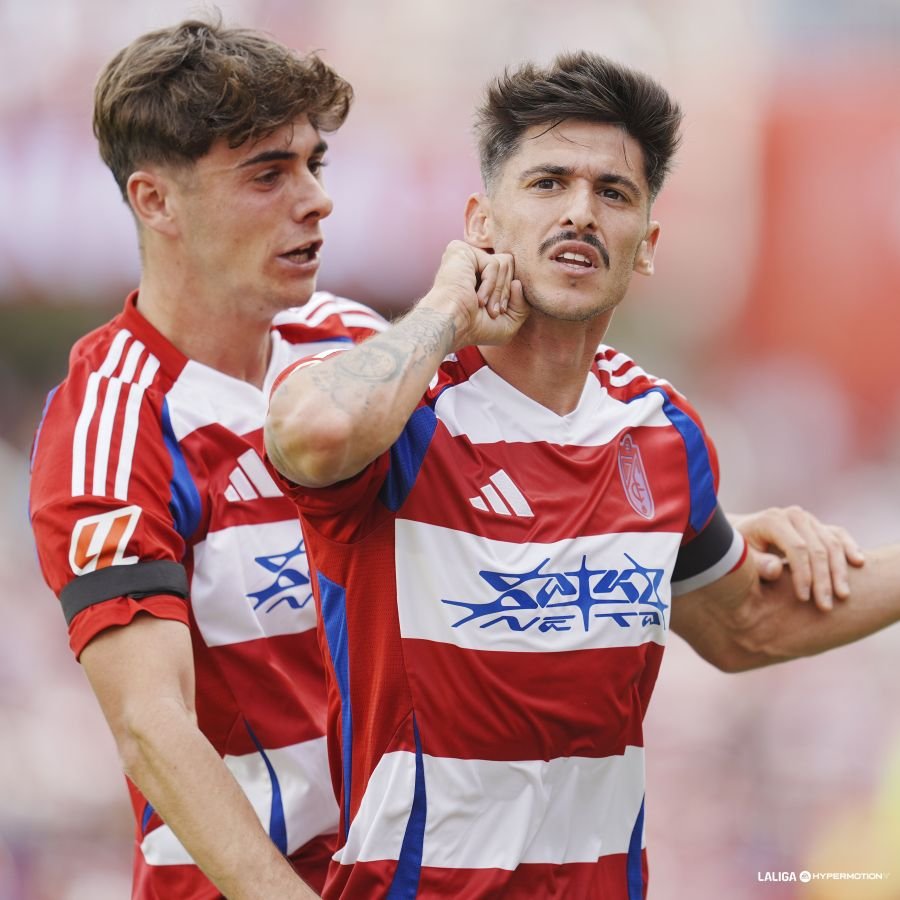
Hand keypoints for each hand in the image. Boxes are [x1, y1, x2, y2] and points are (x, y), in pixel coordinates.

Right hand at [421, 240, 528, 349]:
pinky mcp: (462, 250)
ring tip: (484, 305)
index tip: (499, 312)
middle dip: (506, 292)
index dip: (511, 294)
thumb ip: (522, 304)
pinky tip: (477, 298)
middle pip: (511, 265)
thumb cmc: (474, 329)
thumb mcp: (509, 322)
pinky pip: (495, 263)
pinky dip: (491, 285)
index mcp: (480, 276)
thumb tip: (518, 282)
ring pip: (505, 262)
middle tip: (493, 311)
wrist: (452, 326)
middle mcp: (472, 262)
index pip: (511, 272)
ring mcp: (466, 255)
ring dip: (499, 290)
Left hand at [730, 507, 864, 610]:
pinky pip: (839, 535)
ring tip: (843, 596)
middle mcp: (794, 515)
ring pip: (832, 544)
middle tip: (826, 606)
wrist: (744, 532)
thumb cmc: (740, 549)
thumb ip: (756, 563)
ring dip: (840, 571)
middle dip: (823, 579)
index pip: (797, 549)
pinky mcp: (818, 525)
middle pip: (818, 548)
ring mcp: (808, 519)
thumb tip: (775, 569)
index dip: (803, 574)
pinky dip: (850, 548)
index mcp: (773, 520)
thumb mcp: (739, 556)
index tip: (804, 599)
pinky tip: (858, 563)